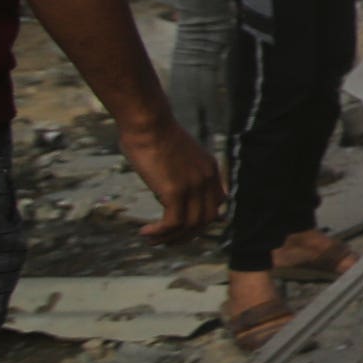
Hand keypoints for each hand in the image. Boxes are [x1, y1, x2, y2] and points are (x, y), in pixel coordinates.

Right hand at [120, 117, 222, 239]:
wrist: (147, 121)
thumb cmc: (152, 133)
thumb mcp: (176, 153)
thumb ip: (179, 169)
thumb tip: (166, 180)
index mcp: (210, 169)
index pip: (217, 204)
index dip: (201, 221)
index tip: (182, 228)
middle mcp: (207, 179)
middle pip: (206, 220)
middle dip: (187, 235)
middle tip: (166, 240)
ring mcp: (193, 186)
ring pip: (190, 226)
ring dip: (170, 238)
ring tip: (152, 240)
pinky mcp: (175, 191)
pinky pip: (173, 224)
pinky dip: (160, 233)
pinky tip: (145, 232)